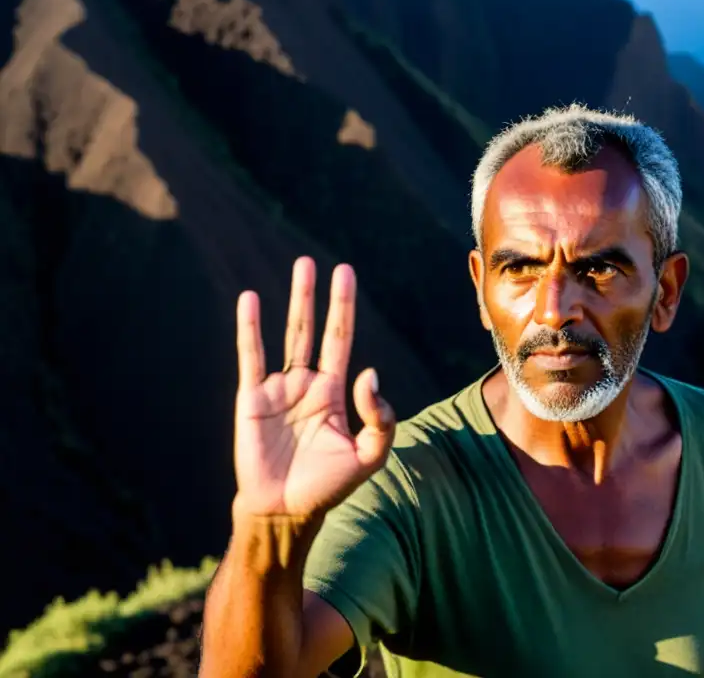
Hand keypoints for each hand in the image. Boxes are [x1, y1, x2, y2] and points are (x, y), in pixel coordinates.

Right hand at [231, 257, 395, 517]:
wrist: (286, 511)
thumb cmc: (328, 487)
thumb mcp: (369, 455)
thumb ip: (380, 417)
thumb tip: (370, 373)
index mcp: (333, 393)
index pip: (341, 341)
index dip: (345, 310)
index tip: (347, 276)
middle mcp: (306, 384)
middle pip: (315, 330)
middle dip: (321, 298)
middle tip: (326, 264)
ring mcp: (278, 389)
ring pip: (287, 335)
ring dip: (295, 302)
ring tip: (300, 267)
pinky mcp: (252, 399)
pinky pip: (251, 356)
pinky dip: (250, 328)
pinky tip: (250, 300)